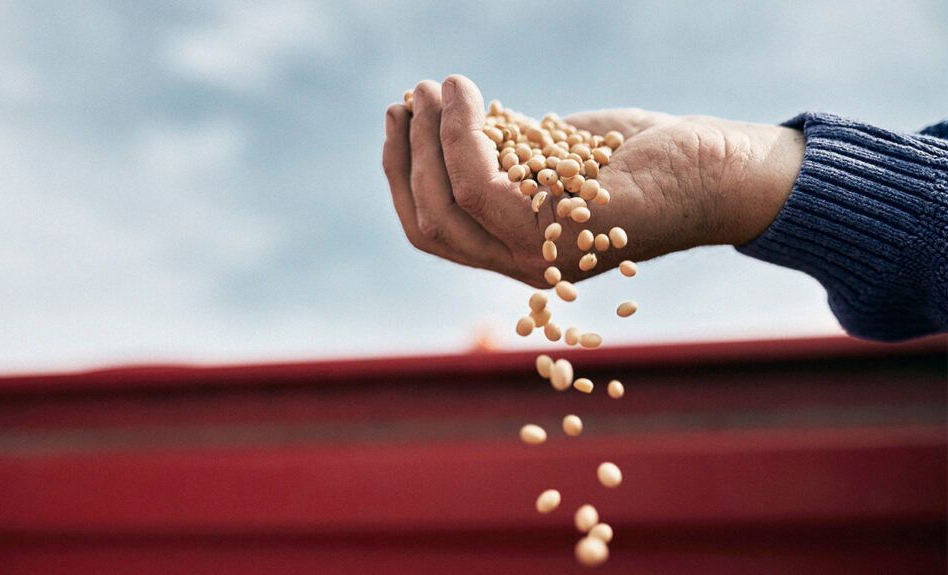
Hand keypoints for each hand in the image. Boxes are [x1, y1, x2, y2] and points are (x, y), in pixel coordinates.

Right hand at [382, 75, 803, 287]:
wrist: (715, 171)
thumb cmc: (638, 158)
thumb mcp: (554, 151)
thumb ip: (504, 152)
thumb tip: (448, 120)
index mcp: (513, 248)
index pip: (432, 228)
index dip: (403, 172)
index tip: (401, 117)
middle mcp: (520, 264)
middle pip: (428, 223)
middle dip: (406, 155)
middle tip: (412, 96)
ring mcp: (541, 257)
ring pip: (448, 205)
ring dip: (430, 139)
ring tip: (435, 87)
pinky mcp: (562, 234)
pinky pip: (484, 187)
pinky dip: (464, 134)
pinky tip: (468, 95)